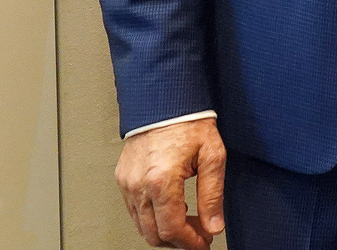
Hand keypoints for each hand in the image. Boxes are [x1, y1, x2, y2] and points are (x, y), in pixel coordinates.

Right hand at [115, 117, 225, 249]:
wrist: (165, 101)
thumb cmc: (189, 123)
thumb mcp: (213, 156)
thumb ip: (212, 195)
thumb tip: (214, 225)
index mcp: (161, 180)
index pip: (172, 228)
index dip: (190, 242)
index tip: (203, 244)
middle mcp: (139, 185)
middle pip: (153, 233)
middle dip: (178, 241)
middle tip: (199, 235)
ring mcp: (127, 183)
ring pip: (141, 225)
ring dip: (165, 231)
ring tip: (189, 222)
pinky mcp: (123, 179)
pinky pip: (134, 211)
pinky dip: (152, 218)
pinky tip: (171, 210)